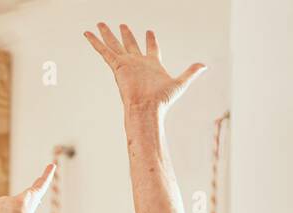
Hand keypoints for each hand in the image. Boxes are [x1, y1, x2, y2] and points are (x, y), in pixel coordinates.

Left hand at [0, 163, 54, 212]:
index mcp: (9, 208)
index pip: (13, 203)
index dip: (15, 202)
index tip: (21, 200)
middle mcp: (21, 204)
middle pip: (29, 196)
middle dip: (35, 191)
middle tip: (40, 184)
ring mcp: (30, 199)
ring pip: (39, 187)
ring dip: (46, 178)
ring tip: (51, 167)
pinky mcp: (35, 194)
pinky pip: (43, 182)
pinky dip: (48, 174)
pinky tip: (53, 164)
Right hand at [83, 23, 205, 113]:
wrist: (147, 109)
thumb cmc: (162, 100)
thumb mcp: (180, 83)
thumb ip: (191, 72)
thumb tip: (204, 65)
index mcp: (152, 65)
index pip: (151, 49)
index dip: (151, 40)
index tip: (149, 32)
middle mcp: (138, 63)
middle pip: (130, 44)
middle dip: (126, 34)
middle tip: (122, 25)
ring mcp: (126, 64)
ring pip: (115, 45)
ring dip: (107, 34)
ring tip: (101, 24)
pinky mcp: (117, 66)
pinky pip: (104, 51)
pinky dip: (96, 42)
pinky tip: (88, 33)